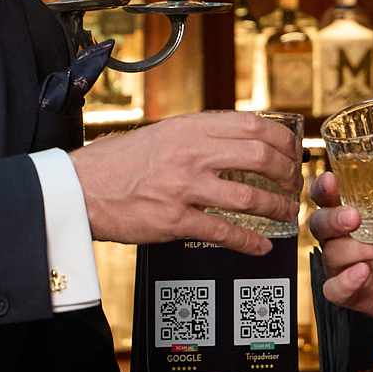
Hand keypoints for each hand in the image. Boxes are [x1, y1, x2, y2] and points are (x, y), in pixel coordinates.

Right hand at [70, 111, 297, 252]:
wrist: (80, 188)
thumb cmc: (117, 162)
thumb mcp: (161, 133)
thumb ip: (198, 136)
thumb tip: (238, 141)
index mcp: (189, 128)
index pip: (252, 125)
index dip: (281, 139)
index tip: (291, 150)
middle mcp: (190, 154)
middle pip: (260, 157)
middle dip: (286, 173)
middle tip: (292, 183)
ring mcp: (184, 188)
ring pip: (249, 197)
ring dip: (276, 208)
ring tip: (285, 213)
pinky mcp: (175, 220)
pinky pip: (224, 232)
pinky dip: (249, 242)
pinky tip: (260, 245)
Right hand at [309, 154, 372, 346]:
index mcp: (355, 210)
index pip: (326, 195)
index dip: (323, 188)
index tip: (332, 181)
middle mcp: (344, 237)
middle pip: (319, 224)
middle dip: (332, 218)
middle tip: (354, 217)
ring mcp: (346, 266)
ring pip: (331, 254)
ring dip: (356, 249)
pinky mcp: (352, 293)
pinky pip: (335, 289)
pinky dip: (346, 281)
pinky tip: (362, 272)